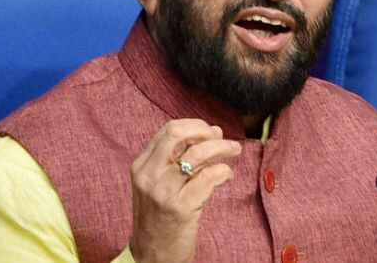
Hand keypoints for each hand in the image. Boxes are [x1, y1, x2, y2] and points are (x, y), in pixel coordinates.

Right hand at [129, 119, 241, 262]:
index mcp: (142, 165)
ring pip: (197, 153)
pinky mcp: (180, 207)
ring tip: (234, 150)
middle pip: (178, 134)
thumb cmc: (161, 216)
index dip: (195, 125)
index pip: (169, 129)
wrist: (152, 256)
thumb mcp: (161, 183)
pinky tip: (227, 175)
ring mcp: (163, 191)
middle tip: (222, 138)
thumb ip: (181, 158)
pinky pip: (209, 177)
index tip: (210, 132)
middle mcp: (149, 175)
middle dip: (205, 131)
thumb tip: (215, 131)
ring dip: (222, 147)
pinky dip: (224, 170)